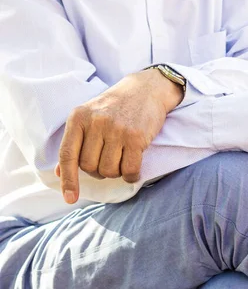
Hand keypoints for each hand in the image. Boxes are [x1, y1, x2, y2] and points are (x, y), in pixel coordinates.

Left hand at [56, 68, 183, 203]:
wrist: (146, 89)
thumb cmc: (116, 106)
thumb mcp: (89, 116)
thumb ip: (75, 142)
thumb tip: (60, 172)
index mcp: (78, 118)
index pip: (68, 154)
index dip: (68, 179)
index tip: (70, 198)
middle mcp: (96, 123)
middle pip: (90, 167)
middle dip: (99, 171)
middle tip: (109, 160)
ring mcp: (116, 130)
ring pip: (109, 170)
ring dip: (116, 172)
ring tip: (121, 159)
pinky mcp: (136, 138)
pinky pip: (129, 170)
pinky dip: (131, 175)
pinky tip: (133, 168)